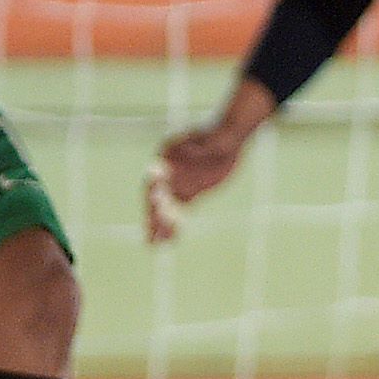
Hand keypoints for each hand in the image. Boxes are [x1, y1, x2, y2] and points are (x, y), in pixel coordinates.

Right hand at [148, 93, 268, 242]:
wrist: (229, 138)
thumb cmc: (220, 134)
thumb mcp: (214, 137)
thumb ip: (203, 143)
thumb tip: (195, 149)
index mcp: (168, 155)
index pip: (156, 175)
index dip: (154, 189)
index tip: (155, 201)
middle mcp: (169, 171)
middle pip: (157, 196)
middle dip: (153, 214)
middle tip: (150, 233)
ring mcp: (178, 183)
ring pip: (165, 208)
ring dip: (159, 226)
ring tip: (154, 245)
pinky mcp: (189, 193)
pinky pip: (179, 211)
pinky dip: (175, 226)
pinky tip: (171, 240)